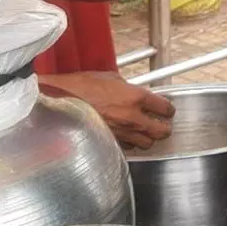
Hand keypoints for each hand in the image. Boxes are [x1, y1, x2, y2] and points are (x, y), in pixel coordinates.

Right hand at [40, 71, 173, 149]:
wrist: (59, 102)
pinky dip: (131, 143)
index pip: (164, 107)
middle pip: (161, 131)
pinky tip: (128, 136)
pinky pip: (128, 146)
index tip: (167, 110)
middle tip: (163, 124)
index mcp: (135, 97)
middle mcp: (131, 117)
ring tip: (146, 132)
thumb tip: (134, 92)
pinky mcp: (110, 142)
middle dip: (164, 128)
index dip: (168, 109)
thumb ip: (127, 87)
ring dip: (148, 138)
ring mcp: (121, 133)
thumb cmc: (79, 87)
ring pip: (146, 144)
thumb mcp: (109, 78)